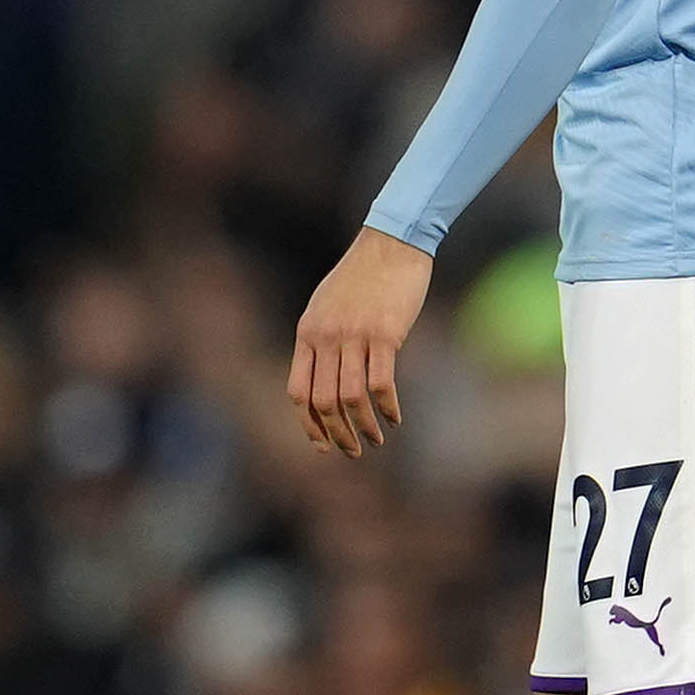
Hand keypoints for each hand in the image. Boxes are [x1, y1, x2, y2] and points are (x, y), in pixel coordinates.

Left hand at [290, 228, 432, 457]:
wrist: (392, 243)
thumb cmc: (363, 275)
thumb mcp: (327, 305)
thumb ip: (321, 338)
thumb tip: (324, 376)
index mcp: (308, 332)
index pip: (299, 392)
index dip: (309, 425)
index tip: (323, 445)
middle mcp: (326, 337)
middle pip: (324, 401)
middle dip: (337, 435)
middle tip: (353, 451)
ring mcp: (354, 336)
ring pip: (352, 398)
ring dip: (364, 428)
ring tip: (376, 440)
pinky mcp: (384, 334)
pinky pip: (381, 384)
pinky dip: (387, 408)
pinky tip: (395, 417)